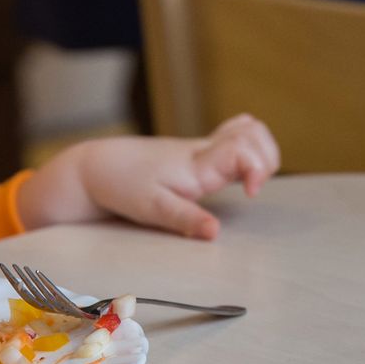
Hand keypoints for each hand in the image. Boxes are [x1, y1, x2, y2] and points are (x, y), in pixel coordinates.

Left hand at [18, 114, 279, 238]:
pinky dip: (245, 149)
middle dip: (268, 156)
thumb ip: (185, 218)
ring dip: (259, 150)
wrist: (96, 168)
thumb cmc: (122, 186)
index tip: (251, 193)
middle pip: (254, 131)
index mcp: (197, 163)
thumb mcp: (151, 208)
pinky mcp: (194, 152)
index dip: (259, 167)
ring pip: (245, 130)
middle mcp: (203, 150)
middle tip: (252, 186)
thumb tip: (215, 232)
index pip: (244, 147)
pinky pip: (231, 139)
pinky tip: (235, 173)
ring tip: (249, 180)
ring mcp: (199, 148)